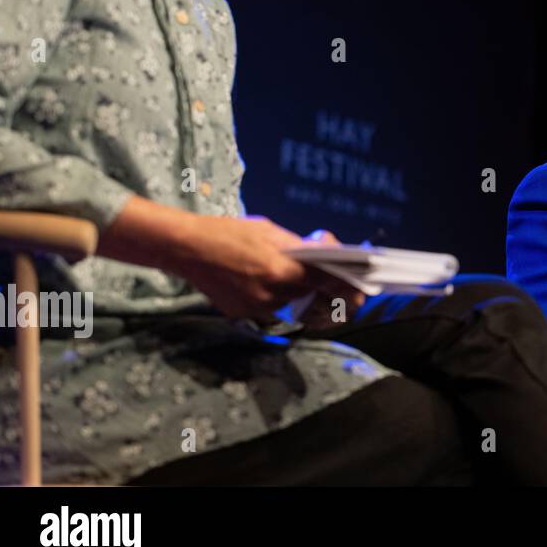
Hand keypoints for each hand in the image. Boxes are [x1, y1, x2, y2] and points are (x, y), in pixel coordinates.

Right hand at [168, 215, 362, 319]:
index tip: (359, 287)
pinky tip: (255, 276)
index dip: (345, 284)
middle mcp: (271, 295)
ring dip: (291, 288)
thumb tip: (327, 255)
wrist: (186, 249)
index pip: (325, 282)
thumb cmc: (230, 233)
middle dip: (315, 283)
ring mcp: (256, 308)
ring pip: (288, 300)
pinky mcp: (242, 314)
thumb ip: (300, 248)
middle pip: (308, 293)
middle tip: (316, 270)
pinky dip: (270, 293)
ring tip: (273, 267)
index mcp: (281, 272)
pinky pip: (268, 306)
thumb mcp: (271, 232)